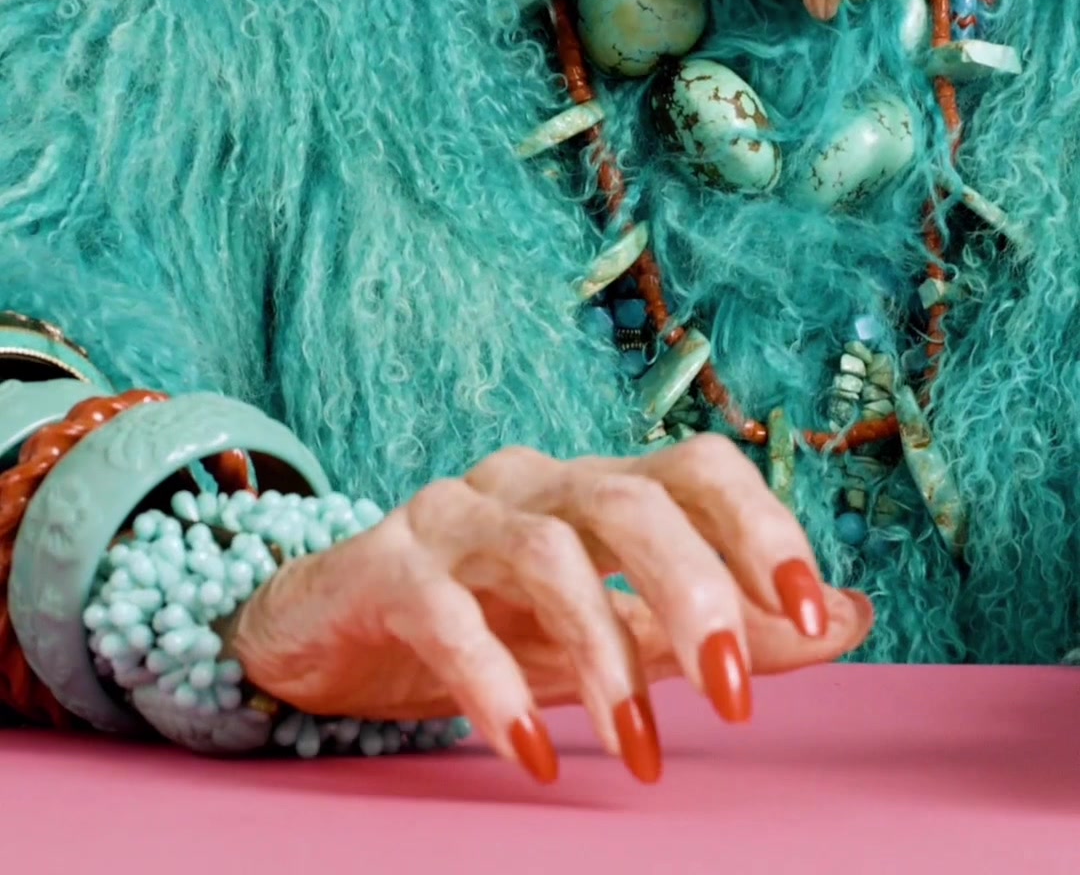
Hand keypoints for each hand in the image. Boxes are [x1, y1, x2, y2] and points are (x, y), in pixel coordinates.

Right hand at [226, 438, 873, 784]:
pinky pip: (450, 616)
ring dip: (607, 657)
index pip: (696, 467)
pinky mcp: (387, 569)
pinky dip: (500, 686)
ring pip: (546, 551)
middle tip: (739, 700)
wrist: (329, 631)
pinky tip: (535, 753)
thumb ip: (726, 624)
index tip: (820, 614)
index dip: (762, 527)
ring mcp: (454, 517)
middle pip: (627, 498)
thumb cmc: (490, 623)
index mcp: (595, 487)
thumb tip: (855, 615)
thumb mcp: (617, 629)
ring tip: (642, 756)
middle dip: (696, 590)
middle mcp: (531, 483)